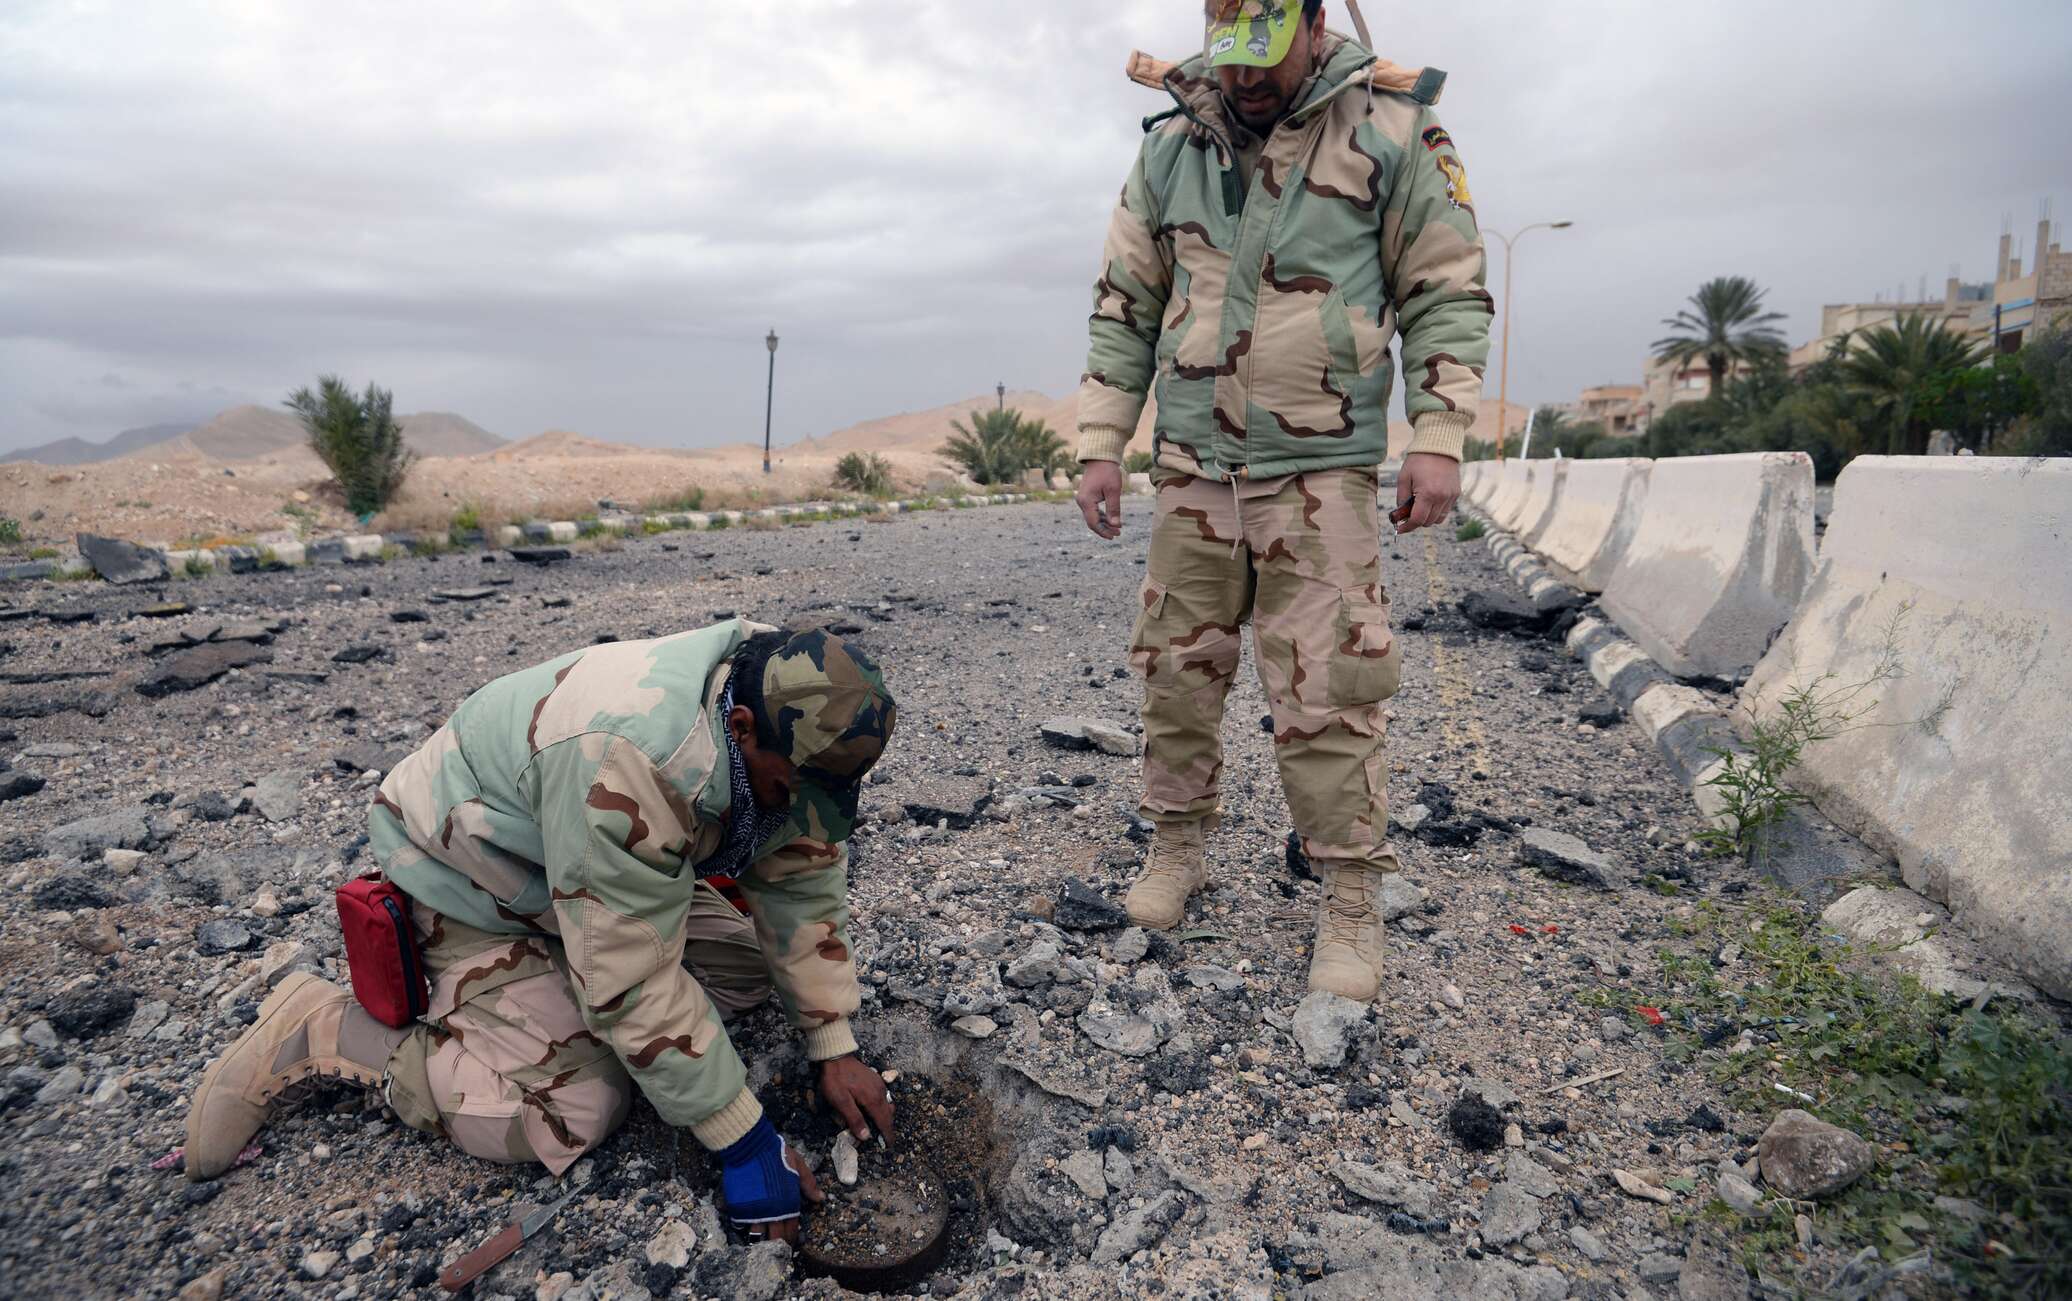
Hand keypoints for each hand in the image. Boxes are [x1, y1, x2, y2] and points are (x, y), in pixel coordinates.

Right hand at [720, 1118, 823, 1244]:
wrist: (750, 1147)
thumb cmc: (776, 1153)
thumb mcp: (798, 1166)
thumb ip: (809, 1184)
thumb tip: (820, 1199)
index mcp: (788, 1204)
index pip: (791, 1231)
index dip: (791, 1240)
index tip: (789, 1244)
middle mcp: (772, 1213)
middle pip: (775, 1240)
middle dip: (777, 1247)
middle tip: (776, 1251)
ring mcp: (754, 1212)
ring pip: (757, 1236)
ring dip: (759, 1241)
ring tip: (760, 1244)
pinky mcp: (738, 1208)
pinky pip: (740, 1224)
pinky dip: (743, 1226)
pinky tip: (745, 1225)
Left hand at [818, 1054, 894, 1142]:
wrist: (835, 1056)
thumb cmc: (836, 1080)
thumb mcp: (840, 1101)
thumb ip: (854, 1119)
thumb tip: (866, 1136)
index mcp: (873, 1099)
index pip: (884, 1121)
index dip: (887, 1134)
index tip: (890, 1145)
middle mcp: (880, 1092)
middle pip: (888, 1114)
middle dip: (887, 1127)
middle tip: (883, 1139)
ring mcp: (879, 1084)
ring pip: (887, 1105)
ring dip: (885, 1117)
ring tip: (877, 1126)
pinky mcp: (875, 1080)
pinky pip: (883, 1097)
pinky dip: (881, 1107)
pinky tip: (872, 1109)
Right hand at [1075, 460, 1123, 539]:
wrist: (1100, 458)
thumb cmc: (1107, 472)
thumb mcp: (1113, 490)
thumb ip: (1114, 508)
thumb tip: (1115, 525)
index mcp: (1086, 501)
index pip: (1093, 522)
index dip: (1103, 531)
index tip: (1114, 536)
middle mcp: (1082, 502)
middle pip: (1092, 522)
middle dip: (1105, 529)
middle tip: (1118, 533)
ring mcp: (1083, 499)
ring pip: (1093, 517)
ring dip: (1104, 524)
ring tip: (1117, 528)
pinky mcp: (1087, 497)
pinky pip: (1093, 511)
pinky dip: (1102, 516)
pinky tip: (1112, 520)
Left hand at [1394, 452, 1460, 532]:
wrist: (1439, 445)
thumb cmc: (1418, 460)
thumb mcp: (1404, 478)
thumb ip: (1401, 499)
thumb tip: (1400, 515)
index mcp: (1427, 494)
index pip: (1417, 520)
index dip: (1407, 527)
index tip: (1399, 529)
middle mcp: (1442, 497)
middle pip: (1428, 522)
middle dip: (1416, 521)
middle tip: (1407, 512)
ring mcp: (1451, 496)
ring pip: (1438, 519)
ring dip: (1427, 517)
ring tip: (1419, 505)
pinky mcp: (1456, 494)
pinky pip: (1446, 510)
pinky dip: (1436, 510)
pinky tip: (1430, 499)